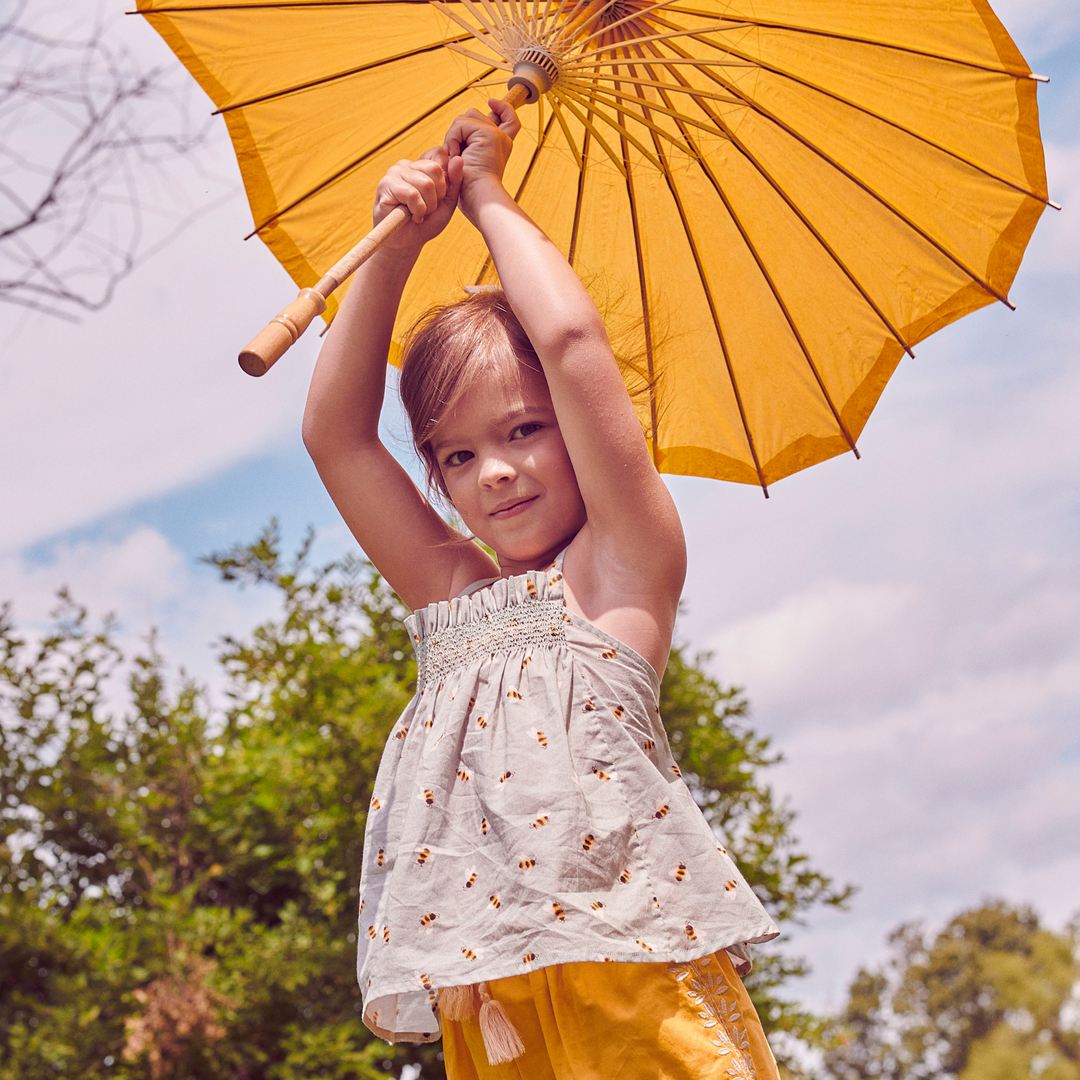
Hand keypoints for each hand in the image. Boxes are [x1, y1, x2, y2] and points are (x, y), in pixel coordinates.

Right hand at [372, 146, 459, 255]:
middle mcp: (407, 165)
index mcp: (421, 165)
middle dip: (438, 195)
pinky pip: (413, 194)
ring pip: (426, 183)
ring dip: (428, 206)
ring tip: (419, 214)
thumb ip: (454, 181)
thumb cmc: (426, 223)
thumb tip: (458, 158)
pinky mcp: (386, 184)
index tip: (439, 198)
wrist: (407, 243)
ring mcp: (394, 172)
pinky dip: (418, 211)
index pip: (440, 153)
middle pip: (435, 168)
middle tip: (428, 209)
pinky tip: (412, 217)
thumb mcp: (447, 203)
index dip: (445, 180)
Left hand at [444, 100, 519, 219]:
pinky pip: (461, 124)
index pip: (508, 119)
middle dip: (459, 130)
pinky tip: (457, 156)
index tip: (492, 103)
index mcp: (501, 147)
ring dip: (454, 137)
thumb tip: (459, 131)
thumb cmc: (469, 191)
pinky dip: (453, 139)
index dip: (502, 108)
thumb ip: (467, 146)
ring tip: (458, 158)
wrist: (479, 198)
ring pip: (465, 118)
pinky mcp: (489, 134)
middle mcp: (502, 139)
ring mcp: (497, 134)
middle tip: (457, 154)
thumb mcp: (468, 164)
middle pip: (475, 115)